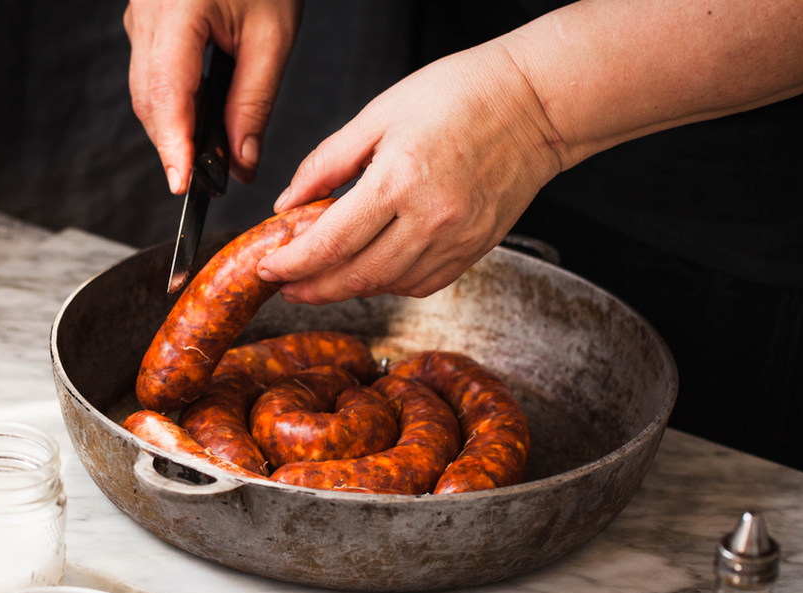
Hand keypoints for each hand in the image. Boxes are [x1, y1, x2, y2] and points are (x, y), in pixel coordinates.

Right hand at [124, 0, 302, 192]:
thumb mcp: (272, 35)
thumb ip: (254, 103)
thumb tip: (241, 162)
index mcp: (178, 8)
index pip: (167, 91)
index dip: (174, 144)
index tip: (183, 183)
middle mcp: (147, 14)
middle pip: (150, 100)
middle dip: (175, 145)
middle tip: (209, 181)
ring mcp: (139, 18)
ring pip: (146, 92)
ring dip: (174, 129)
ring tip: (208, 158)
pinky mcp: (145, 23)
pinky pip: (150, 75)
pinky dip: (173, 106)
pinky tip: (198, 122)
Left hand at [258, 42, 563, 302]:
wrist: (535, 103)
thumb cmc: (460, 95)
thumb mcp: (378, 115)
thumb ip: (326, 163)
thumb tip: (287, 205)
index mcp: (399, 180)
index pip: (330, 243)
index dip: (291, 264)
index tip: (267, 269)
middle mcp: (430, 219)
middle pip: (356, 276)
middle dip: (311, 288)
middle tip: (284, 285)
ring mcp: (457, 240)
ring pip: (387, 286)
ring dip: (346, 288)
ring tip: (320, 278)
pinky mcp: (475, 250)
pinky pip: (420, 284)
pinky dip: (387, 284)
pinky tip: (368, 270)